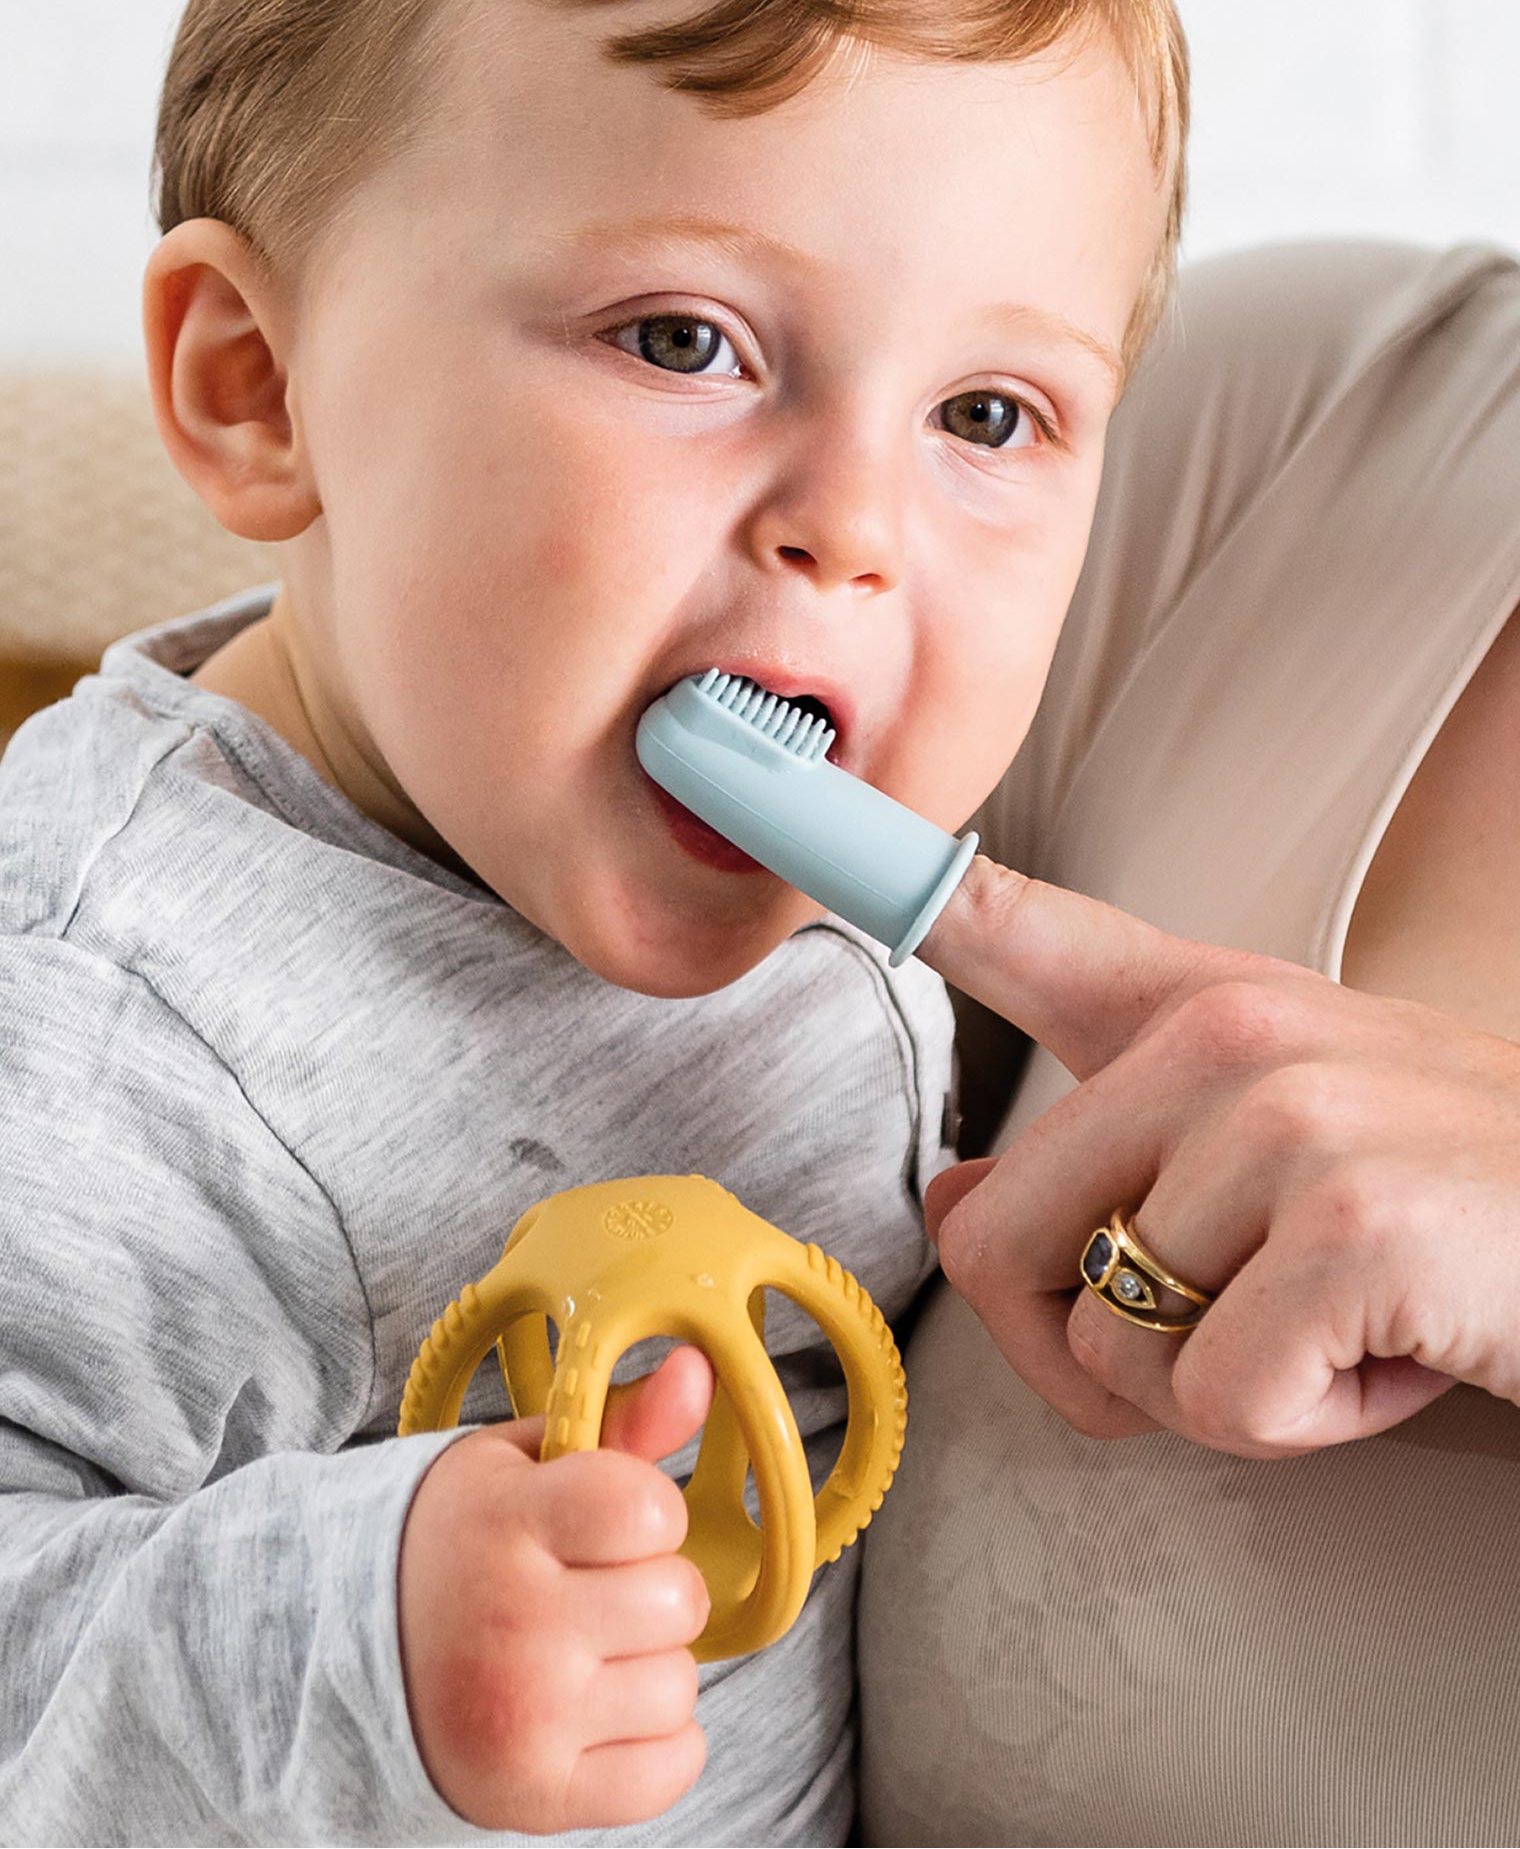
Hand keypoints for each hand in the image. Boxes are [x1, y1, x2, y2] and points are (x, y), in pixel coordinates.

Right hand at [397, 1344, 713, 1832]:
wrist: (350, 1656)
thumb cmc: (459, 1542)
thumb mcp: (519, 1465)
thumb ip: (620, 1426)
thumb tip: (702, 1371)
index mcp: (504, 1526)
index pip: (647, 1506)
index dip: (647, 1507)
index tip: (606, 1517)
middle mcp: (517, 1626)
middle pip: (680, 1599)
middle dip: (652, 1584)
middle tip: (593, 1585)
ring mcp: (529, 1721)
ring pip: (682, 1685)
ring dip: (652, 1664)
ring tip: (587, 1649)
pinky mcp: (539, 1798)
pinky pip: (675, 1767)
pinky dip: (659, 1740)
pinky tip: (602, 1707)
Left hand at [917, 858, 1519, 1456]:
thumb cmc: (1464, 1204)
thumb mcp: (1283, 1153)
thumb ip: (1116, 1158)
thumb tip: (967, 1193)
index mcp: (1197, 1002)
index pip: (1007, 921)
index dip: (871, 869)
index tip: (778, 798)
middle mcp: (1223, 1033)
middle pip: (996, 1233)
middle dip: (1085, 1349)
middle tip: (1227, 1343)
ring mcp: (1285, 1119)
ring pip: (1106, 1341)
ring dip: (1220, 1392)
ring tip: (1345, 1324)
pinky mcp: (1347, 1230)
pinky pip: (1211, 1407)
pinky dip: (1301, 1431)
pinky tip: (1393, 1361)